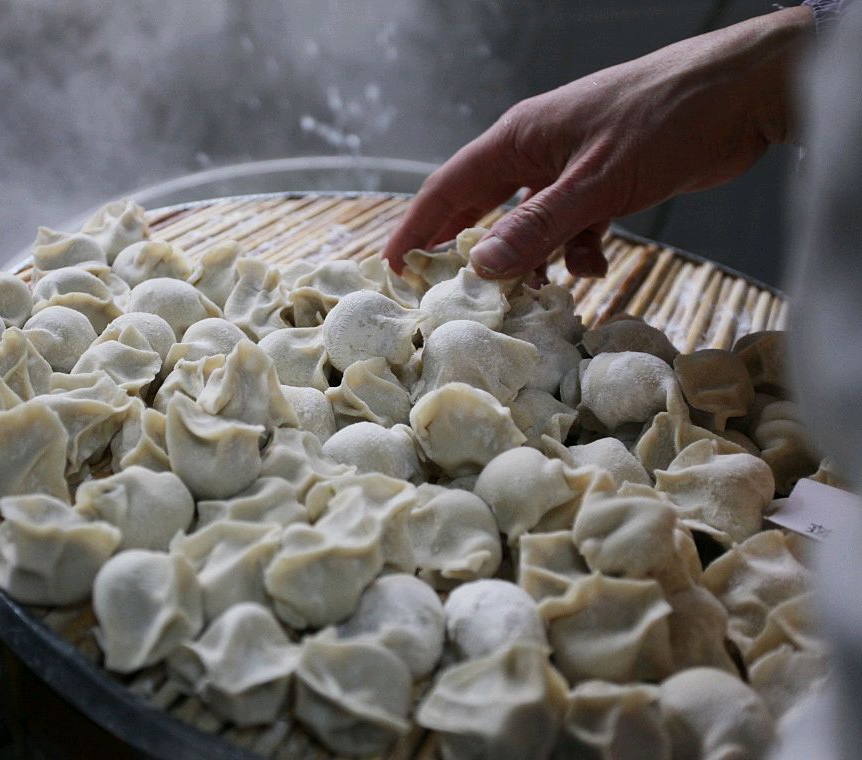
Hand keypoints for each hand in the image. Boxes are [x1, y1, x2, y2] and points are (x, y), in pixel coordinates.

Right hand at [383, 6, 812, 279]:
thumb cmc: (667, 119)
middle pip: (482, 205)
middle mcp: (537, 150)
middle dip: (465, 248)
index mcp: (520, 138)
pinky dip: (575, 252)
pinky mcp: (606, 180)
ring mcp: (572, 165)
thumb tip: (482, 267)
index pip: (450, 187)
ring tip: (527, 298)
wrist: (745, 92)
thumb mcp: (598, 182)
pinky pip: (572, 225)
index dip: (418, 227)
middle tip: (443, 293)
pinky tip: (591, 271)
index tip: (394, 267)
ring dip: (528, 259)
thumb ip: (539, 227)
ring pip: (529, 221)